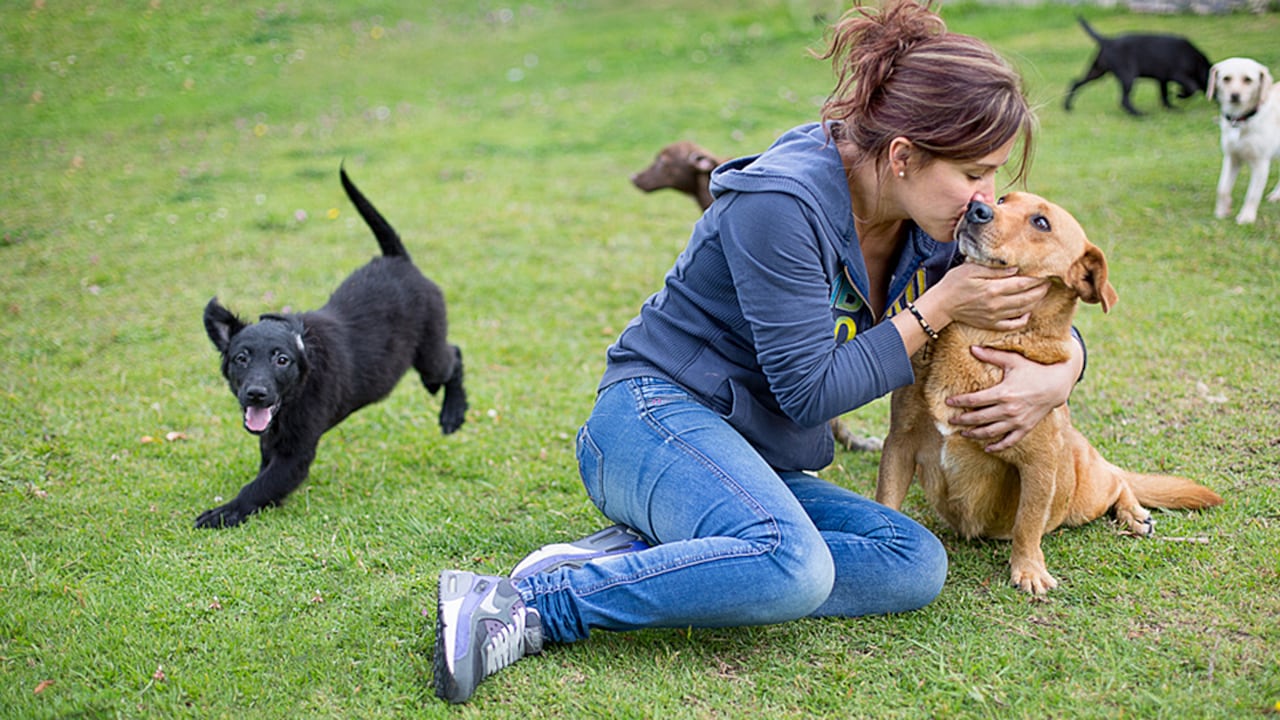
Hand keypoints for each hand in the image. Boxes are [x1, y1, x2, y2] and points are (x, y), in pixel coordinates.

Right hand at [924, 263, 1049, 331]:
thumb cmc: (954, 283)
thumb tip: (1015, 268)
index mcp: (993, 289)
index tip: (1045, 273)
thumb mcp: (971, 268)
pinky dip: (1023, 319)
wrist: (941, 305)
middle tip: (1048, 282)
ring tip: (1041, 293)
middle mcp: (997, 304)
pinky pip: (1012, 325)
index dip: (1036, 279)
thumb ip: (994, 269)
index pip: (1022, 283)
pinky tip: (1027, 312)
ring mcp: (995, 316)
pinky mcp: (991, 324)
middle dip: (1041, 290)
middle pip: (1027, 298)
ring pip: (1023, 310)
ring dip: (1035, 302)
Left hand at [945, 344, 1080, 451]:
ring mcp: (1017, 421)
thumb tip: (972, 347)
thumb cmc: (1034, 370)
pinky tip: (987, 448)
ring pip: (991, 432)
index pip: (974, 400)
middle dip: (962, 420)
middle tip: (951, 420)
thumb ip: (992, 355)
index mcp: (1003, 393)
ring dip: (975, 434)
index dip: (959, 402)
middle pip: (979, 418)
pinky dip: (997, 446)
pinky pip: (1009, 441)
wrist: (1057, 385)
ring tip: (963, 433)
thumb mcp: (1013, 360)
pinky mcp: (1025, 428)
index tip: (948, 402)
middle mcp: (1009, 409)